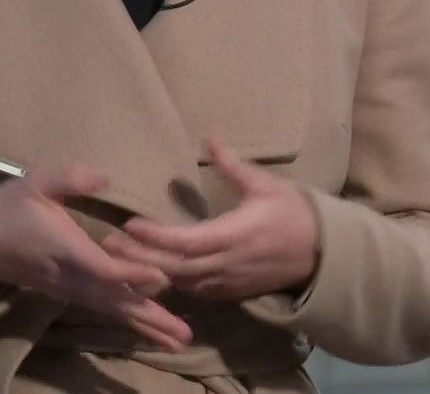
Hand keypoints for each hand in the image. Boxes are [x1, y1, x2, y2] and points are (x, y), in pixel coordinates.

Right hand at [0, 164, 191, 350]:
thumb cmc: (9, 205)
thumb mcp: (35, 183)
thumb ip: (68, 178)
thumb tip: (103, 175)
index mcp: (62, 247)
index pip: (100, 268)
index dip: (130, 274)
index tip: (162, 277)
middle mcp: (68, 276)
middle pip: (113, 300)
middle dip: (149, 317)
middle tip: (184, 335)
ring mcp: (67, 289)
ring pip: (111, 310)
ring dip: (145, 326)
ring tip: (178, 341)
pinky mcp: (68, 293)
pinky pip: (103, 310)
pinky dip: (128, 321)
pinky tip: (150, 330)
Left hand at [103, 137, 319, 300]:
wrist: (322, 253)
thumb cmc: (292, 213)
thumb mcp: (265, 185)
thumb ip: (233, 166)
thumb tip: (210, 138)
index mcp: (233, 235)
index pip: (184, 241)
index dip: (154, 236)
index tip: (129, 224)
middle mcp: (226, 263)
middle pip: (174, 267)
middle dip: (140, 257)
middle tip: (108, 246)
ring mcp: (228, 282)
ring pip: (181, 283)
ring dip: (151, 273)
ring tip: (121, 261)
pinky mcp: (231, 292)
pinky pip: (195, 291)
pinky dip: (172, 284)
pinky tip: (151, 275)